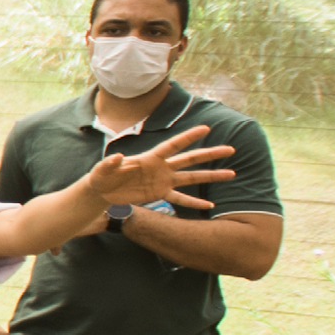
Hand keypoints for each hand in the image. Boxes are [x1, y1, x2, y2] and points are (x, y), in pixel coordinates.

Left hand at [84, 123, 234, 213]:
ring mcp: (163, 181)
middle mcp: (161, 168)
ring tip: (231, 174)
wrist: (102, 190)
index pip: (172, 145)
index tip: (206, 128)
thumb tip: (117, 157)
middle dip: (209, 154)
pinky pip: (180, 199)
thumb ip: (111, 163)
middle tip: (230, 149)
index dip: (188, 137)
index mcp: (150, 158)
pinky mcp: (159, 194)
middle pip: (189, 159)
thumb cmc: (102, 176)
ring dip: (210, 176)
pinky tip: (210, 206)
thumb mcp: (103, 169)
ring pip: (191, 178)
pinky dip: (194, 203)